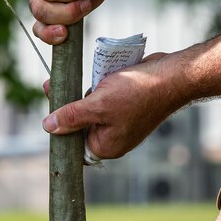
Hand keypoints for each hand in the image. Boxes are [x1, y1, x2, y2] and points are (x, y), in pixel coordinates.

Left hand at [41, 53, 183, 159]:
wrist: (172, 76)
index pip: (74, 144)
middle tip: (52, 85)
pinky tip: (95, 75)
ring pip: (91, 109)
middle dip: (68, 105)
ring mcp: (121, 121)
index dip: (60, 128)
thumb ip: (72, 117)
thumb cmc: (138, 92)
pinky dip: (98, 87)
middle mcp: (114, 137)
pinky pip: (105, 98)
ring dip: (83, 93)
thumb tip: (48, 127)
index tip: (47, 109)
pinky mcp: (127, 105)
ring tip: (71, 78)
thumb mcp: (98, 105)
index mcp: (107, 146)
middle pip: (80, 125)